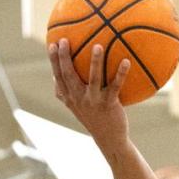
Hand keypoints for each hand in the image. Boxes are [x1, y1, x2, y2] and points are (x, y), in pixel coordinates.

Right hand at [49, 39, 130, 154]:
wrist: (109, 138)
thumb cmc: (92, 119)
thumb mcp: (75, 106)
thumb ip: (64, 93)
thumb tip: (53, 76)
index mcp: (70, 98)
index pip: (58, 77)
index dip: (54, 61)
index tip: (52, 44)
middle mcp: (79, 99)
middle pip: (69, 75)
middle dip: (65, 57)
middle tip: (65, 40)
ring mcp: (94, 101)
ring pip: (93, 78)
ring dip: (95, 62)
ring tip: (98, 46)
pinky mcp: (109, 104)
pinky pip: (115, 86)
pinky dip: (121, 73)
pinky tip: (126, 61)